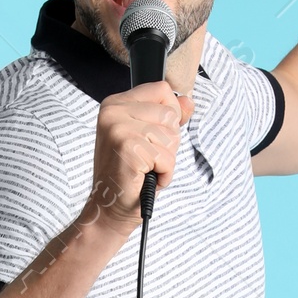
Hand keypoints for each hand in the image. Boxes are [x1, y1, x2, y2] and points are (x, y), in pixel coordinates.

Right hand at [86, 81, 193, 230]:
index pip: (161, 89)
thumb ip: (168, 116)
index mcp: (115, 104)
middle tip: (146, 158)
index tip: (155, 136)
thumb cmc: (128, 175)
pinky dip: (163, 174)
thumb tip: (188, 101)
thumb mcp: (148, 138)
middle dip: (168, 142)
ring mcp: (119, 129)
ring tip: (145, 168)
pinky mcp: (129, 149)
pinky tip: (144, 178)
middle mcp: (113, 112)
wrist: (109, 208)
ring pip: (171, 137)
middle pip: (170, 114)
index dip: (170, 114)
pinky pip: (167, 158)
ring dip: (165, 160)